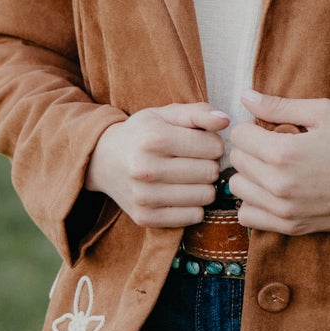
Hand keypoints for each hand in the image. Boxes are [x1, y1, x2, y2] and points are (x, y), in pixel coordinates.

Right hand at [86, 102, 228, 227]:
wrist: (103, 159)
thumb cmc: (143, 133)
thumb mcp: (167, 114)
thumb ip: (199, 113)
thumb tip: (225, 121)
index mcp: (154, 138)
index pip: (214, 147)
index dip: (214, 144)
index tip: (202, 143)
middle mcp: (146, 169)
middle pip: (211, 173)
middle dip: (210, 165)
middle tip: (196, 161)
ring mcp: (144, 197)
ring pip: (205, 197)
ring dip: (204, 186)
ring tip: (190, 176)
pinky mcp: (145, 218)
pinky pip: (193, 217)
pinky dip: (194, 205)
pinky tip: (182, 193)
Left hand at [226, 88, 329, 235]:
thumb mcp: (323, 113)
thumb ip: (279, 105)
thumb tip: (244, 96)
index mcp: (284, 152)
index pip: (238, 135)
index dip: (252, 126)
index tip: (268, 128)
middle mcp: (279, 184)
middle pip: (236, 161)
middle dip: (250, 148)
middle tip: (273, 145)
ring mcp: (283, 209)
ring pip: (238, 188)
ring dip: (250, 175)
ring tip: (272, 168)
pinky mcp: (290, 227)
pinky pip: (248, 216)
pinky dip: (254, 202)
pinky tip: (272, 191)